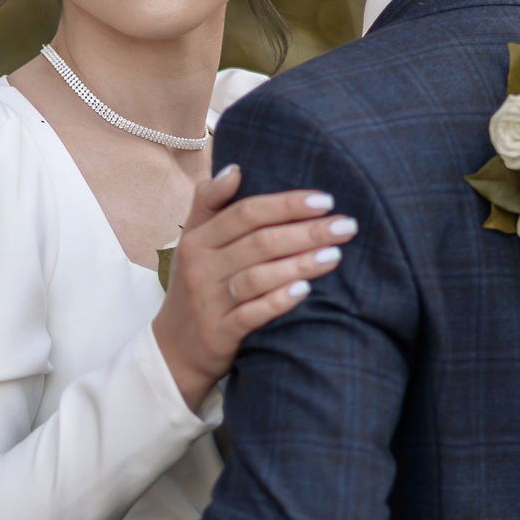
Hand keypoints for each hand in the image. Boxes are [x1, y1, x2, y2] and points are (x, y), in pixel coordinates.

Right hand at [151, 166, 353, 410]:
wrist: (174, 350)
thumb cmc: (196, 287)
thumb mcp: (193, 242)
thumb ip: (209, 203)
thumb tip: (235, 169)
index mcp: (197, 239)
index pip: (245, 212)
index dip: (286, 204)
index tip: (325, 200)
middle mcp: (201, 267)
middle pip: (259, 242)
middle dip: (306, 231)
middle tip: (346, 226)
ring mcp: (209, 301)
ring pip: (258, 276)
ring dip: (300, 263)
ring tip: (335, 254)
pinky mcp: (218, 333)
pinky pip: (252, 314)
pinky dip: (279, 301)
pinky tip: (305, 290)